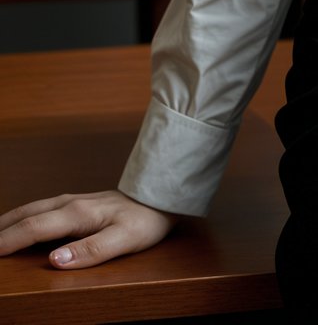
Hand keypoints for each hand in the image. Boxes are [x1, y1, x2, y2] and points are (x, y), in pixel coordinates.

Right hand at [0, 190, 176, 269]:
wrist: (161, 197)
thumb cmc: (144, 221)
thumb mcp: (124, 240)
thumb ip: (90, 252)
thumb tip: (55, 261)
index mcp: (77, 214)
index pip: (32, 228)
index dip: (6, 241)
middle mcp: (70, 204)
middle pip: (26, 215)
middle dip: (1, 229)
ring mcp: (72, 201)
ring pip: (32, 209)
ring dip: (9, 221)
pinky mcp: (76, 203)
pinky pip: (41, 209)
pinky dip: (22, 217)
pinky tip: (18, 224)